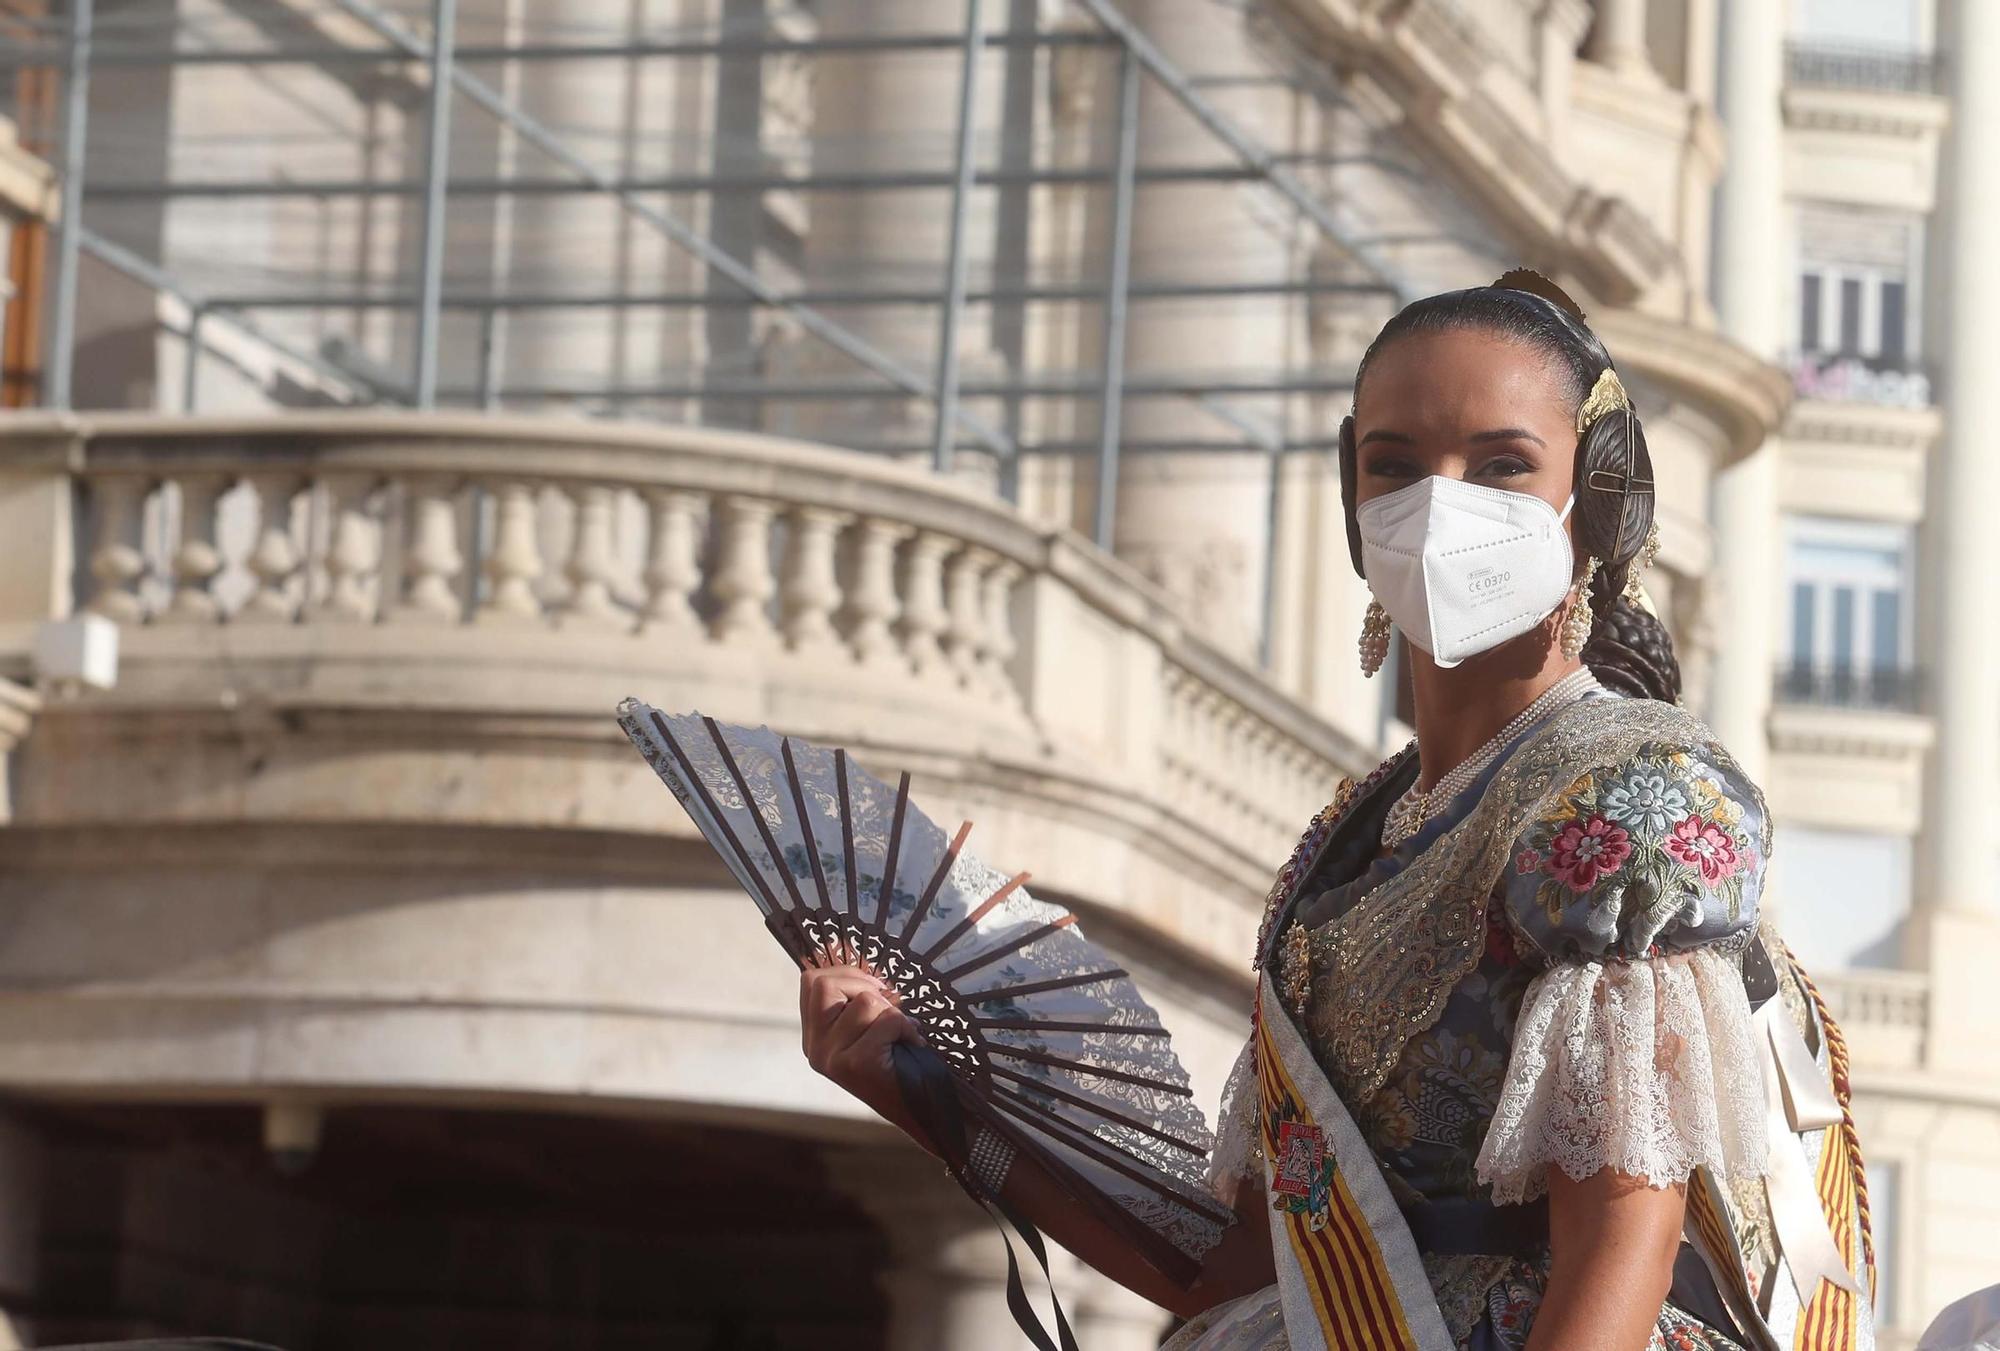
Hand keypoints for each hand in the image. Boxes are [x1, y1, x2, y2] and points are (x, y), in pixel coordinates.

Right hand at [799, 944, 925, 1130]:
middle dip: (865, 985)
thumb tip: (847, 946)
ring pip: (863, 1002)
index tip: (875, 985)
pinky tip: (912, 1044)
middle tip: (890, 1004)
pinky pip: (886, 1020)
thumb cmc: (899, 1062)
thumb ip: (855, 996)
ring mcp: (830, 1058)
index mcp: (813, 1036)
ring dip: (892, 1012)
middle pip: (825, 983)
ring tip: (902, 1034)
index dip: (845, 971)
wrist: (920, 1111)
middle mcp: (813, 1048)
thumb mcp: (869, 1026)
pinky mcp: (854, 1065)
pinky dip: (907, 1028)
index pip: (811, 981)